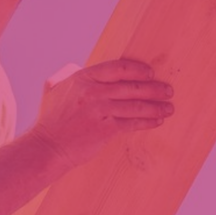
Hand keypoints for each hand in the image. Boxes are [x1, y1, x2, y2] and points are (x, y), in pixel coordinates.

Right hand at [31, 58, 174, 167]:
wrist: (46, 147)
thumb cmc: (51, 120)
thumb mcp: (54, 89)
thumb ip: (68, 74)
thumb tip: (79, 66)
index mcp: (83, 78)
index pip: (118, 68)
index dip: (138, 70)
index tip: (150, 73)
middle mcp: (93, 91)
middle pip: (132, 86)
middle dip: (154, 88)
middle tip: (168, 90)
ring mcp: (100, 110)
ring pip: (136, 105)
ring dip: (156, 106)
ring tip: (169, 107)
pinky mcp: (105, 129)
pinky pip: (133, 123)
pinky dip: (148, 122)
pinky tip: (157, 121)